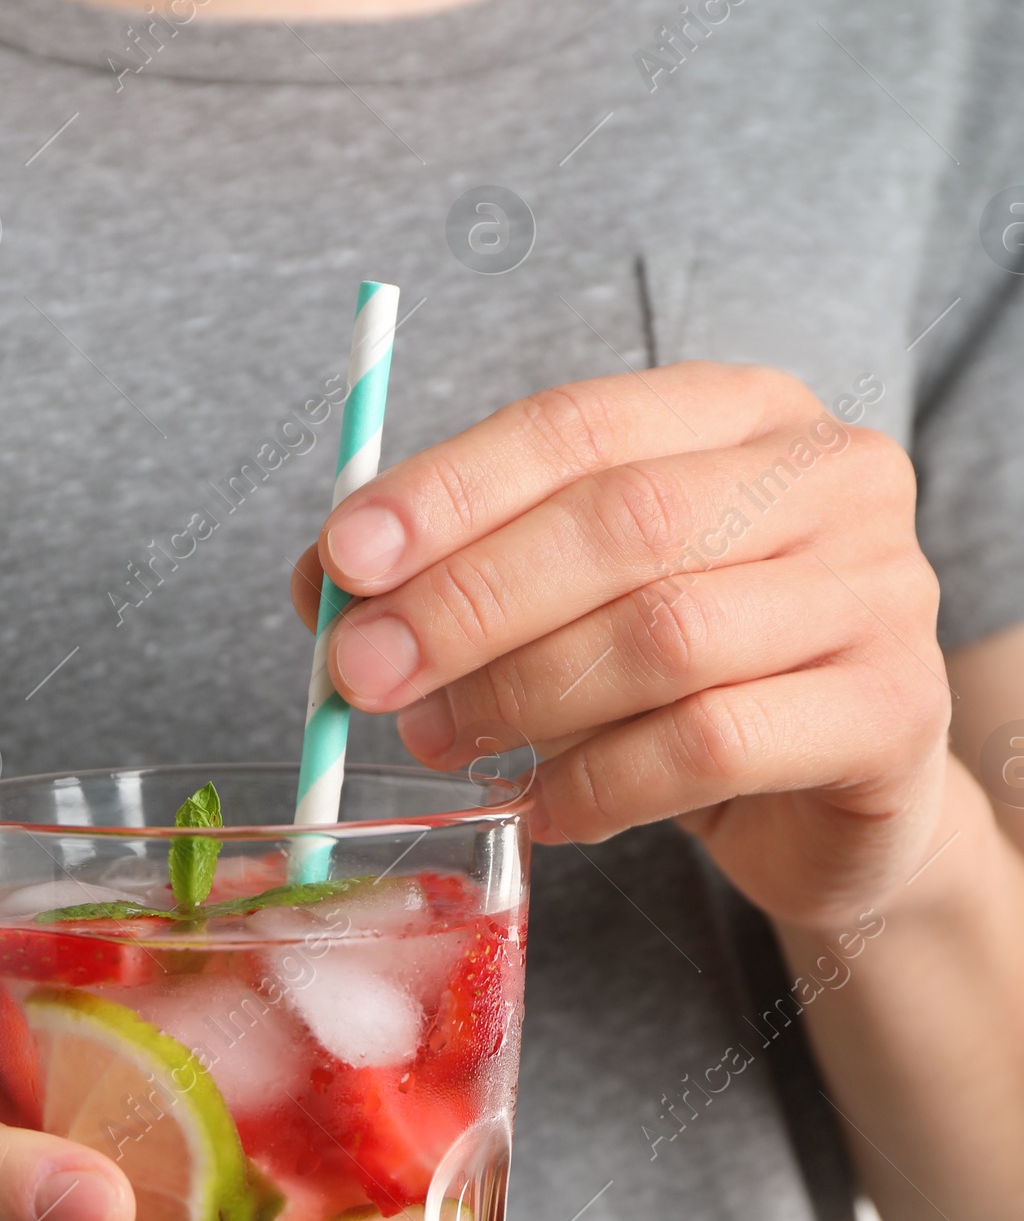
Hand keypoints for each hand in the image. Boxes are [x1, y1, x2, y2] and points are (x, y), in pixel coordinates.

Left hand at [292, 365, 949, 931]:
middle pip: (622, 523)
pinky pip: (710, 745)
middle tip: (363, 676)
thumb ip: (459, 574)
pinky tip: (543, 809)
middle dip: (468, 602)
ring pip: (664, 636)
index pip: (579, 424)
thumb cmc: (689, 683)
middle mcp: (831, 476)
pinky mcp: (892, 711)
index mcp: (743, 411)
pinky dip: (600, 785)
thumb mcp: (570, 606)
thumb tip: (329, 583)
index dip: (452, 490)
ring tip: (439, 743)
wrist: (836, 804)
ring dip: (520, 698)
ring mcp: (879, 590)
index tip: (346, 557)